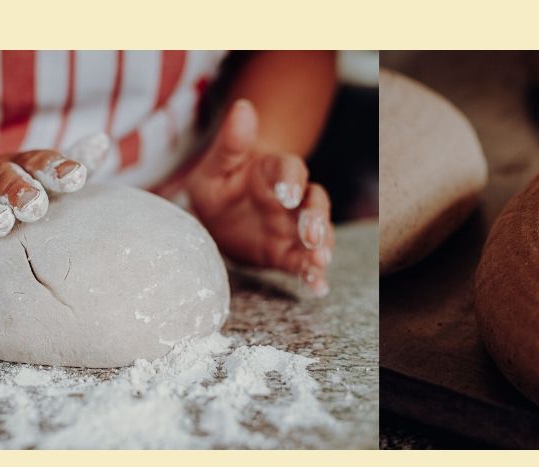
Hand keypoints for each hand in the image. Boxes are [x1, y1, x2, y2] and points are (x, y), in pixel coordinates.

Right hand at [0, 135, 109, 273]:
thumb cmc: (19, 198)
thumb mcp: (43, 179)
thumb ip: (70, 164)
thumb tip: (102, 140)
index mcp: (18, 169)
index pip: (37, 163)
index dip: (56, 168)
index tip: (78, 177)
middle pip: (2, 181)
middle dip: (19, 191)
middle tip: (37, 205)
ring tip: (1, 224)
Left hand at [178, 99, 333, 296]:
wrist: (217, 213)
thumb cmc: (218, 183)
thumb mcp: (216, 165)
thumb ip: (231, 142)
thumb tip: (243, 107)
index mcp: (275, 172)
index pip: (292, 170)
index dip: (293, 180)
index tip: (288, 194)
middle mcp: (292, 200)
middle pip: (315, 203)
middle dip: (316, 219)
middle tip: (311, 234)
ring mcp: (293, 227)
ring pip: (317, 234)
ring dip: (321, 247)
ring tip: (320, 261)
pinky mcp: (288, 252)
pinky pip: (304, 263)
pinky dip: (314, 276)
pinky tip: (317, 288)